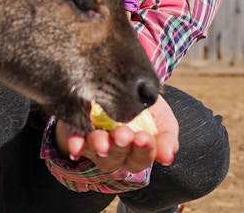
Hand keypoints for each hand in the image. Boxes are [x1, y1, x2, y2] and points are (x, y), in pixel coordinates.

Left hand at [55, 98, 177, 172]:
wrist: (126, 84)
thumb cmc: (148, 107)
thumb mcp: (162, 118)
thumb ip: (167, 137)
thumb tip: (168, 157)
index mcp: (138, 152)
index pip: (141, 157)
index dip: (144, 150)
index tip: (143, 137)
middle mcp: (116, 153)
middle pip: (117, 157)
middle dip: (120, 146)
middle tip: (123, 134)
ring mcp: (96, 144)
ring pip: (96, 152)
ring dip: (98, 146)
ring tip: (101, 140)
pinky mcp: (78, 131)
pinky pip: (75, 140)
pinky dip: (76, 143)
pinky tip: (76, 146)